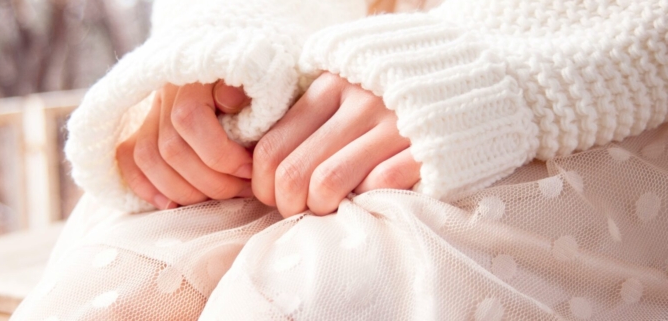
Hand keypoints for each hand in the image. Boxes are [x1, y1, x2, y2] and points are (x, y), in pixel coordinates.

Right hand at [116, 81, 253, 209]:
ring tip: (220, 196)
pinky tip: (175, 203)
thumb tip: (230, 99)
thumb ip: (252, 89)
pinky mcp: (139, 129)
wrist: (247, 77)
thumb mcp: (265, 83)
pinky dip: (147, 187)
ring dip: (185, 191)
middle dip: (210, 181)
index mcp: (196, 75)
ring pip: (147, 159)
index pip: (189, 118)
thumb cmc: (261, 90)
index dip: (220, 154)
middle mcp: (165, 90)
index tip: (249, 171)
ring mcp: (149, 111)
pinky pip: (127, 160)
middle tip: (242, 189)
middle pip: (170, 148)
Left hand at [253, 73, 420, 216]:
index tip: (272, 196)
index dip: (262, 183)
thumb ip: (309, 119)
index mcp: (331, 86)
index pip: (271, 147)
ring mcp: (394, 125)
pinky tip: (367, 201)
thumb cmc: (395, 97)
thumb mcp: (347, 90)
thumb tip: (261, 169)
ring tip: (328, 210)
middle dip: (286, 204)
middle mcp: (359, 102)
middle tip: (298, 211)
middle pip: (293, 172)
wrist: (476, 81)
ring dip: (318, 210)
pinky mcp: (426, 149)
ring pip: (327, 184)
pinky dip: (365, 203)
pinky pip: (378, 187)